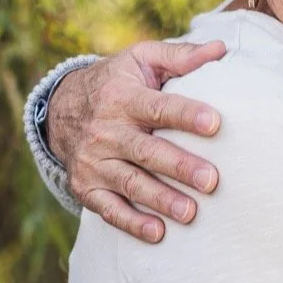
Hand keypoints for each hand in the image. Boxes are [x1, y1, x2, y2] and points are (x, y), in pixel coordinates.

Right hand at [48, 40, 227, 242]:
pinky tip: (157, 233)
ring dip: (160, 199)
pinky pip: (108, 208)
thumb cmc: (117, 82)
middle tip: (211, 180)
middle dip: (179, 166)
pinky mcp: (86, 186)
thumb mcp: (141, 59)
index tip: (215, 123)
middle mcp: (105, 130)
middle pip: (146, 151)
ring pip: (129, 182)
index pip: (158, 107)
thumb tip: (221, 49)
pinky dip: (131, 222)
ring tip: (191, 212)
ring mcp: (93, 161)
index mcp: (122, 97)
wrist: (61, 109)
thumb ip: (180, 56)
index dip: (186, 114)